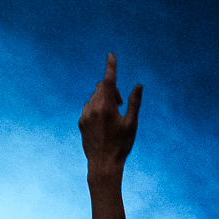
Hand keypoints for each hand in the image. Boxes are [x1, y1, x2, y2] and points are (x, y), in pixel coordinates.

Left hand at [78, 53, 141, 176]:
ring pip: (94, 99)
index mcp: (106, 107)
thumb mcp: (132, 124)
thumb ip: (134, 103)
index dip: (110, 67)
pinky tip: (103, 124)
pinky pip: (88, 108)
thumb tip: (138, 85)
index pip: (108, 81)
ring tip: (112, 117)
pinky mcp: (81, 122)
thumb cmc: (121, 145)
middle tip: (119, 104)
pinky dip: (96, 109)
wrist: (103, 164)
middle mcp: (92, 109)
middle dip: (111, 90)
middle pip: (100, 88)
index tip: (111, 55)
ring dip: (103, 101)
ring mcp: (85, 115)